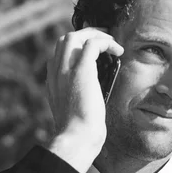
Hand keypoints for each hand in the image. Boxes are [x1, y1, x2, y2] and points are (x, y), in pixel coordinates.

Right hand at [46, 27, 123, 172]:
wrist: (77, 137)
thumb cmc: (81, 131)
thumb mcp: (75, 111)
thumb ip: (78, 97)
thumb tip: (93, 93)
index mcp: (53, 82)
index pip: (60, 54)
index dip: (77, 48)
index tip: (94, 51)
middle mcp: (56, 72)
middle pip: (66, 40)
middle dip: (86, 34)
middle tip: (104, 38)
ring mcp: (66, 69)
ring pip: (76, 36)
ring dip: (96, 34)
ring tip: (112, 42)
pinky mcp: (81, 70)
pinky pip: (92, 43)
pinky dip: (106, 42)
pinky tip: (118, 50)